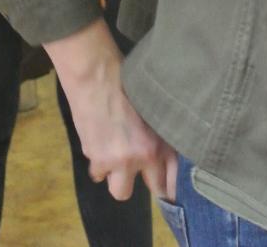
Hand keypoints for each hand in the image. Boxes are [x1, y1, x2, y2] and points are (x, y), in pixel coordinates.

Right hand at [46, 19, 177, 199]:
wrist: (96, 76)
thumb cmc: (129, 83)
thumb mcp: (154, 110)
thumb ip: (160, 135)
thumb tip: (165, 153)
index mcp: (159, 143)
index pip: (171, 180)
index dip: (171, 187)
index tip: (169, 188)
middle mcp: (140, 157)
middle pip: (149, 190)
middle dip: (145, 183)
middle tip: (141, 169)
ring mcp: (116, 161)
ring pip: (119, 190)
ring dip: (118, 177)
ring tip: (117, 156)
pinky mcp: (94, 158)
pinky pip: (98, 173)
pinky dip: (99, 164)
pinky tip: (101, 143)